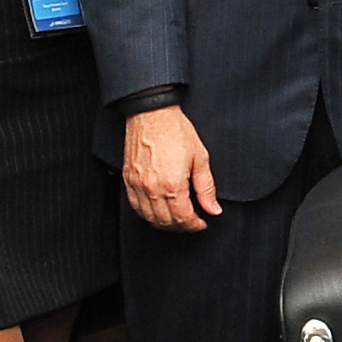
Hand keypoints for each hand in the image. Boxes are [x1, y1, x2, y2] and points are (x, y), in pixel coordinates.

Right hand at [124, 108, 219, 231]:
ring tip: (176, 219)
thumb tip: (213, 209)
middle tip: (191, 223)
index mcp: (172, 184)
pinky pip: (135, 206)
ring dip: (164, 223)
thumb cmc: (176, 131)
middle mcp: (152, 188)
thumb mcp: (200, 158)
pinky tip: (157, 211)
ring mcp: (137, 185)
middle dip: (181, 227)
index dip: (195, 225)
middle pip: (166, 222)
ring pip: (149, 218)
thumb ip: (206, 188)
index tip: (202, 223)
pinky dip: (147, 214)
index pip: (183, 218)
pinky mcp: (128, 180)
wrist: (151, 113)